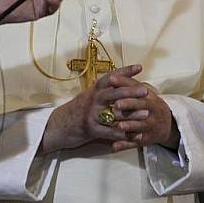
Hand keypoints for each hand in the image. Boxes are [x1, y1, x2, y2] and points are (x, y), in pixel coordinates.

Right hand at [39, 64, 178, 153]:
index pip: (111, 77)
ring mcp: (91, 114)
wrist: (58, 126)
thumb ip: (104, 89)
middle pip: (114, 92)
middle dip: (131, 91)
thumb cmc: (78, 109)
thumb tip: (121, 79)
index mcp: (95, 89)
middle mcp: (93, 99)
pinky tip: (135, 135)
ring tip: (145, 113)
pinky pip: (109, 132)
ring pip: (114, 112)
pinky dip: (123, 134)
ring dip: (131, 114)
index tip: (139, 67)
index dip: (125, 71)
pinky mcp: (90, 128)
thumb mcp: (89, 95)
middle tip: (146, 91)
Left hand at [108, 65, 179, 151]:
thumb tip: (111, 77)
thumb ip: (128, 84)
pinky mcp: (146, 139)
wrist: (167, 123)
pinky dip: (125, 145)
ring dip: (129, 126)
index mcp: (149, 99)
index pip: (139, 93)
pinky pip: (135, 143)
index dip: (128, 89)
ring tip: (118, 126)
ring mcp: (149, 127)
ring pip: (139, 127)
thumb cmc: (150, 104)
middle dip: (128, 107)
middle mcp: (150, 113)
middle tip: (116, 106)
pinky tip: (115, 146)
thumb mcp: (143, 92)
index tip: (116, 87)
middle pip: (140, 109)